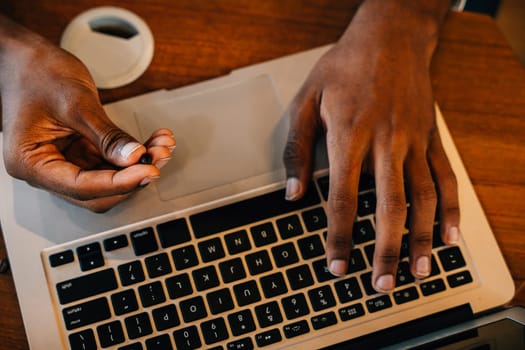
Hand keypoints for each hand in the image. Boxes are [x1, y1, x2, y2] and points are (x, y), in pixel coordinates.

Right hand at [0, 18, 175, 211]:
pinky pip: (110, 162)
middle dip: (132, 177)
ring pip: (108, 179)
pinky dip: (132, 155)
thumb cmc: (37, 73)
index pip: (82, 186)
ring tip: (161, 145)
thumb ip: (107, 136)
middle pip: (97, 192)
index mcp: (31, 163)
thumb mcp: (77, 103)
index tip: (148, 170)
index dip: (119, 182)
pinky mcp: (79, 152)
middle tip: (157, 158)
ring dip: (137, 165)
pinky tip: (151, 142)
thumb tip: (135, 158)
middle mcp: (46, 169)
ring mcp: (64, 162)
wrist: (25, 57)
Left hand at [283, 0, 458, 291]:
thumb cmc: (344, 67)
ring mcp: (414, 140)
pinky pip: (446, 177)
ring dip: (421, 238)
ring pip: (423, 197)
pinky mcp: (432, 137)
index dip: (339, 236)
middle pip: (389, 206)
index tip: (337, 265)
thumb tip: (291, 194)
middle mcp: (386, 142)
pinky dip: (450, 208)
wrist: (390, 36)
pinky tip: (448, 235)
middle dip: (385, 250)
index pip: (342, 198)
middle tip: (381, 284)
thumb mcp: (306, 100)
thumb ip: (297, 149)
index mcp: (350, 134)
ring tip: (417, 271)